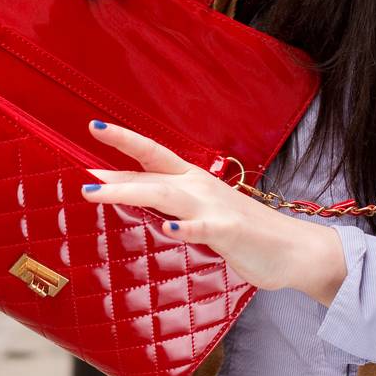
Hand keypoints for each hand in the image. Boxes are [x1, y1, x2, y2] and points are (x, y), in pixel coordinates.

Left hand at [80, 120, 347, 301]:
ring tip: (99, 193)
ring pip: (166, 196)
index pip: (152, 154)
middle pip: (151, 173)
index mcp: (191, 180)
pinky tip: (170, 229)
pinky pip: (204, 228)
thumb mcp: (200, 211)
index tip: (94, 127)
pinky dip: (187, 228)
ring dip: (131, 192)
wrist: (293, 249)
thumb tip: (132, 198)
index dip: (124, 140)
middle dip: (115, 173)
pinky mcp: (229, 231)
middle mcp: (198, 187)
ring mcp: (214, 208)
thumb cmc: (242, 230)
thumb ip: (169, 204)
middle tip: (83, 176)